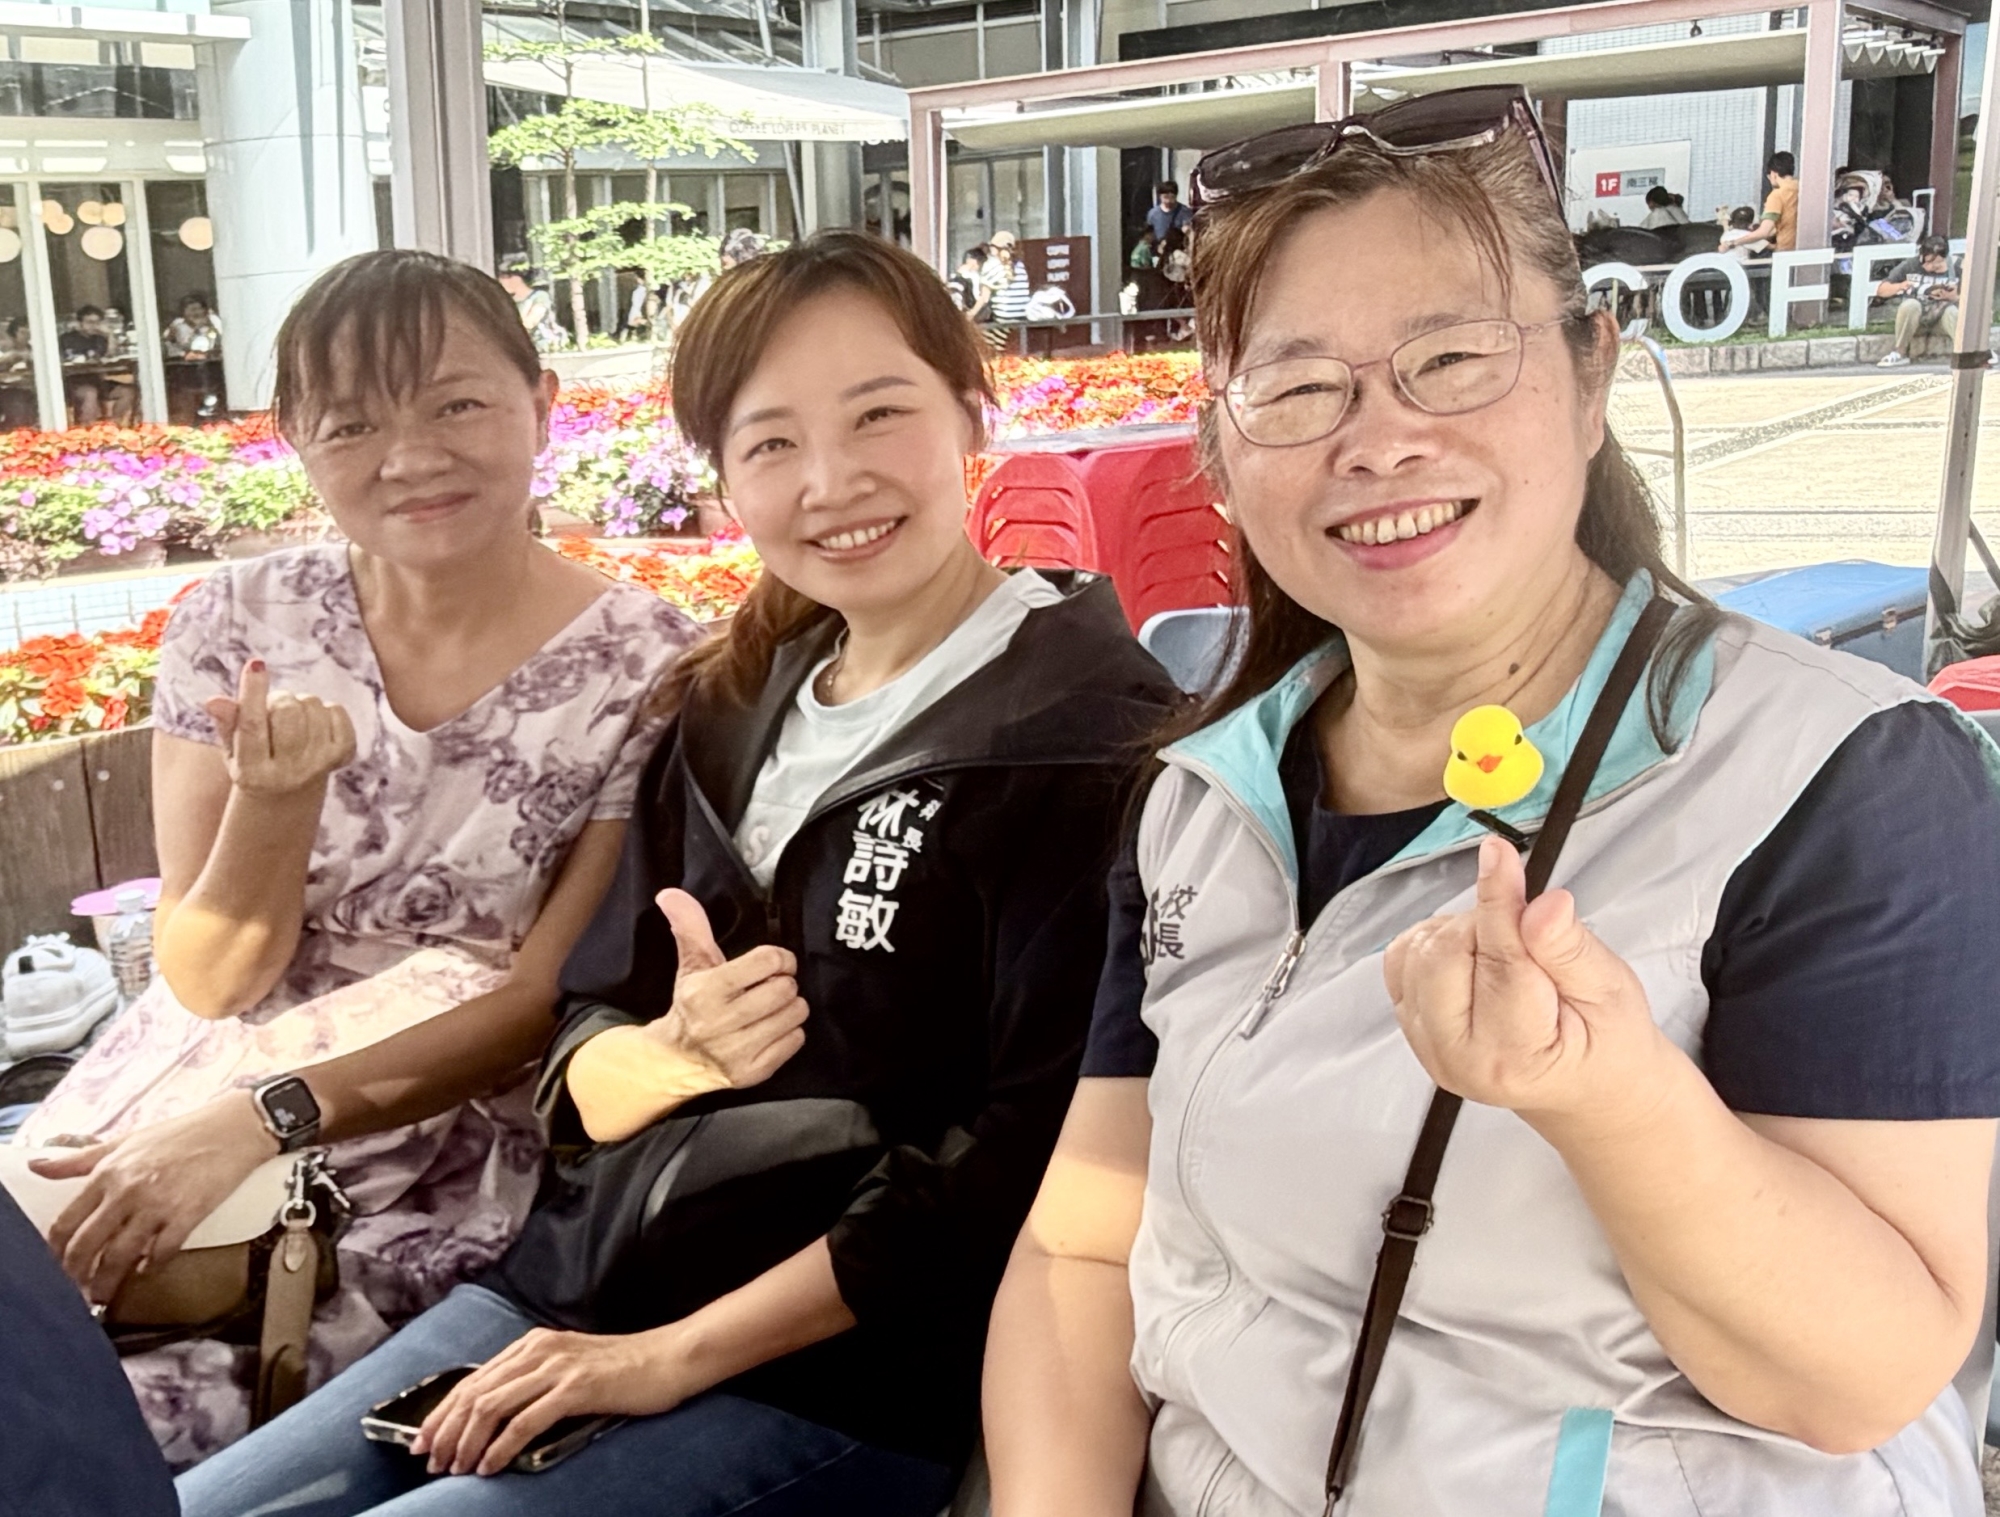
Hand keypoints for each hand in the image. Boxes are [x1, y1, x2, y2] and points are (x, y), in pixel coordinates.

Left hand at [29, 1090, 278, 1304]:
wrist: (234, 1128)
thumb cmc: (180, 1133)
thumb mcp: (125, 1140)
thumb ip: (80, 1158)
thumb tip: (37, 1166)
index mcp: (108, 1172)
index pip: (67, 1222)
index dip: (56, 1251)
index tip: (56, 1265)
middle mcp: (127, 1191)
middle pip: (88, 1246)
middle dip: (77, 1275)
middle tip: (77, 1291)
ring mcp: (158, 1205)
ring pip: (120, 1256)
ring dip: (109, 1281)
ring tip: (105, 1295)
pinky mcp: (188, 1215)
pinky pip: (163, 1251)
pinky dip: (152, 1265)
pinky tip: (148, 1269)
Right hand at [205, 660, 354, 796]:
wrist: (290, 791)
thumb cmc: (253, 760)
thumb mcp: (233, 747)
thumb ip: (227, 723)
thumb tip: (214, 701)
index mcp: (253, 773)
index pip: (252, 726)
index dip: (253, 693)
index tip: (255, 664)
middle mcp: (289, 773)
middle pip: (287, 711)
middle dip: (278, 699)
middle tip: (273, 710)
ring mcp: (319, 765)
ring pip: (312, 705)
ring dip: (300, 704)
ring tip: (292, 721)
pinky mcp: (344, 754)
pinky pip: (336, 710)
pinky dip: (325, 709)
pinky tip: (315, 726)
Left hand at [412, 1324, 696, 1475]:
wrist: (669, 1358)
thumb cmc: (624, 1370)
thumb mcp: (570, 1367)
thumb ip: (535, 1381)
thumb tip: (494, 1415)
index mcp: (534, 1343)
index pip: (474, 1379)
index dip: (442, 1412)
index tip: (423, 1440)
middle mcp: (540, 1349)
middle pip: (474, 1392)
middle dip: (445, 1430)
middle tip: (430, 1461)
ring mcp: (558, 1366)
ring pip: (492, 1405)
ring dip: (467, 1442)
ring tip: (456, 1469)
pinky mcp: (576, 1387)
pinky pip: (525, 1421)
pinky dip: (500, 1447)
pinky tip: (489, 1466)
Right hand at [644, 889, 807, 1092]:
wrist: (678, 1059)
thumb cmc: (692, 1004)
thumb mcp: (691, 965)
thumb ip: (690, 927)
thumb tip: (670, 894)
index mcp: (705, 991)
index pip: (768, 961)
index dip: (780, 958)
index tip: (775, 963)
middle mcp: (719, 1024)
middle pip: (784, 989)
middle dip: (784, 983)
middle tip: (772, 986)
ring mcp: (736, 1052)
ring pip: (794, 1015)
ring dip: (790, 1007)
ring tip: (773, 1006)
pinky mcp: (752, 1073)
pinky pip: (795, 1041)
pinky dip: (790, 1032)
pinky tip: (772, 1028)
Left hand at [1382, 835, 1669, 1126]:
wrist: (1584, 1084)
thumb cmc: (1604, 1039)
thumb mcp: (1610, 991)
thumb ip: (1569, 948)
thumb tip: (1543, 904)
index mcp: (1515, 1054)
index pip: (1500, 961)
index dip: (1499, 900)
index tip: (1499, 851)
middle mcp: (1457, 1056)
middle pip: (1444, 954)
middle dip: (1486, 920)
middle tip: (1527, 926)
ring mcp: (1427, 1044)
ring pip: (1418, 952)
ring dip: (1461, 930)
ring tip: (1508, 950)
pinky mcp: (1412, 1025)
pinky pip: (1401, 960)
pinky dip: (1435, 941)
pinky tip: (1474, 955)